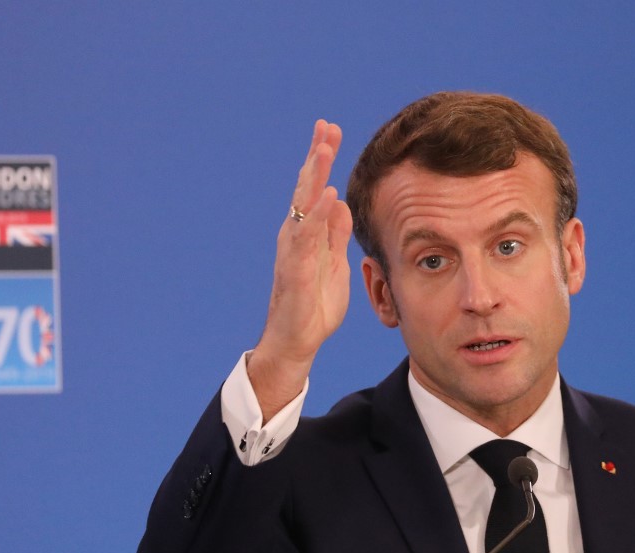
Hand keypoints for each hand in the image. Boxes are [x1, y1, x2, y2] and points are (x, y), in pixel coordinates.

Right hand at [248, 120, 352, 420]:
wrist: (296, 342)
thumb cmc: (314, 305)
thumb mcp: (333, 263)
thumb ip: (335, 234)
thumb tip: (341, 202)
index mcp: (306, 233)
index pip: (313, 188)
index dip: (320, 159)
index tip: (330, 129)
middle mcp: (295, 237)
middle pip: (305, 189)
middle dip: (316, 157)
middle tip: (326, 126)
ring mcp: (294, 254)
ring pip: (303, 208)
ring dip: (314, 177)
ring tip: (325, 149)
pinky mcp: (297, 274)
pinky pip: (308, 240)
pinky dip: (318, 217)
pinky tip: (328, 196)